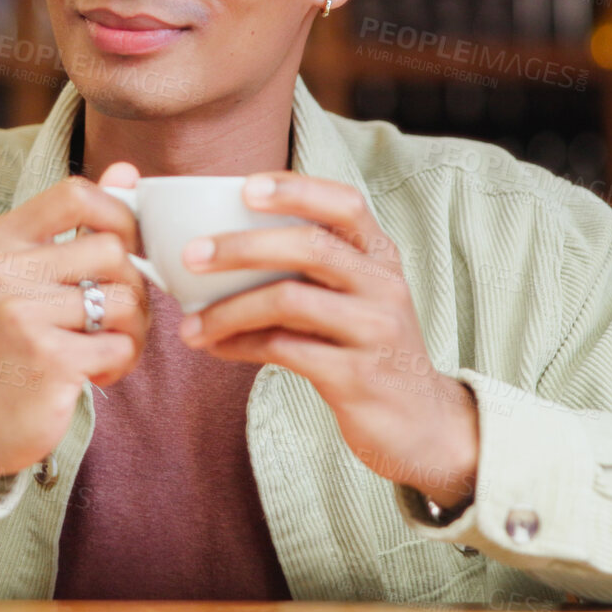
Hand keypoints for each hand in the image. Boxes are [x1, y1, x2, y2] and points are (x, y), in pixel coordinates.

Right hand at [0, 162, 151, 488]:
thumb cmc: (15, 339)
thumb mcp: (33, 273)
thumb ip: (80, 221)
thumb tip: (127, 171)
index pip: (75, 193)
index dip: (119, 213)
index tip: (126, 245)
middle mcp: (4, 271)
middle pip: (112, 250)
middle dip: (133, 286)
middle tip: (115, 316)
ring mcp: (23, 315)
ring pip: (126, 299)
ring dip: (133, 329)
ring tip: (105, 345)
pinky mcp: (48, 359)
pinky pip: (121, 345)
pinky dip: (121, 363)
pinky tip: (95, 373)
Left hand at [176, 172, 478, 506]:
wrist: (422, 423)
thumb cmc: (368, 349)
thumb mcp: (355, 299)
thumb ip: (312, 270)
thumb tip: (220, 248)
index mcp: (381, 257)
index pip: (345, 203)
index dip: (296, 189)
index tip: (244, 187)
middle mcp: (383, 286)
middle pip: (310, 246)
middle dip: (242, 246)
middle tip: (191, 255)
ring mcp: (374, 330)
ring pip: (289, 300)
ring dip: (229, 310)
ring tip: (190, 326)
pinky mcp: (357, 376)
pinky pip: (285, 350)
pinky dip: (241, 346)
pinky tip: (217, 348)